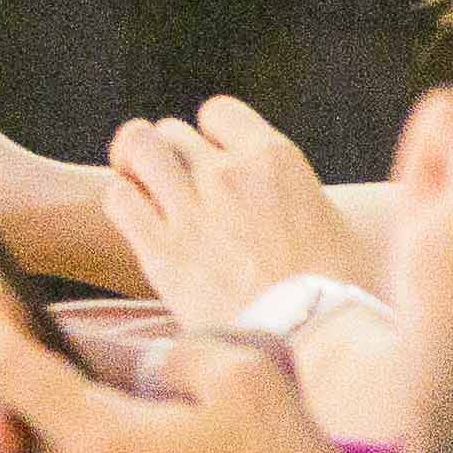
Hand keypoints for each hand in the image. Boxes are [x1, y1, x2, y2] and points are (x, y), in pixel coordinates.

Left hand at [105, 96, 364, 334]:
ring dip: (134, 162)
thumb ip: (289, 191)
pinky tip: (134, 219)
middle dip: (172, 155)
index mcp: (274, 159)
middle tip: (174, 183)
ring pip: (137, 147)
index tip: (214, 160)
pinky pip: (119, 198)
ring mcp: (192, 209)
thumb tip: (278, 190)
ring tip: (140, 184)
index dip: (211, 134)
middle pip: (173, 133)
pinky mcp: (161, 250)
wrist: (312, 341)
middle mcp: (228, 174)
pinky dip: (122, 201)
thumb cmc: (334, 292)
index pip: (218, 112)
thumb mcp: (326, 220)